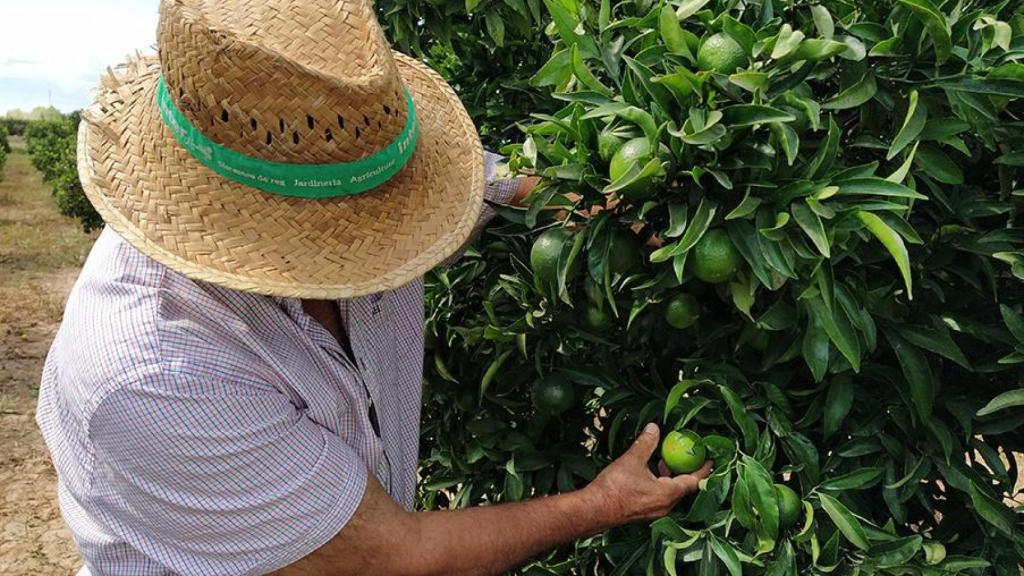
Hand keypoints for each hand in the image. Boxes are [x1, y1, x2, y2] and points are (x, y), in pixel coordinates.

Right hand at [583, 423, 712, 526]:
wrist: (594, 509)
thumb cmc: (614, 488)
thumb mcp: (632, 460)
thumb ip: (646, 443)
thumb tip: (654, 428)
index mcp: (668, 493)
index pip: (693, 481)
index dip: (703, 469)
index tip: (710, 459)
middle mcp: (665, 505)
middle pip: (683, 487)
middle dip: (685, 471)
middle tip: (686, 456)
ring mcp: (654, 511)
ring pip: (670, 492)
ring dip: (670, 476)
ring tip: (663, 461)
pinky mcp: (644, 512)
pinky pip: (660, 496)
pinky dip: (660, 483)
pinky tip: (649, 473)